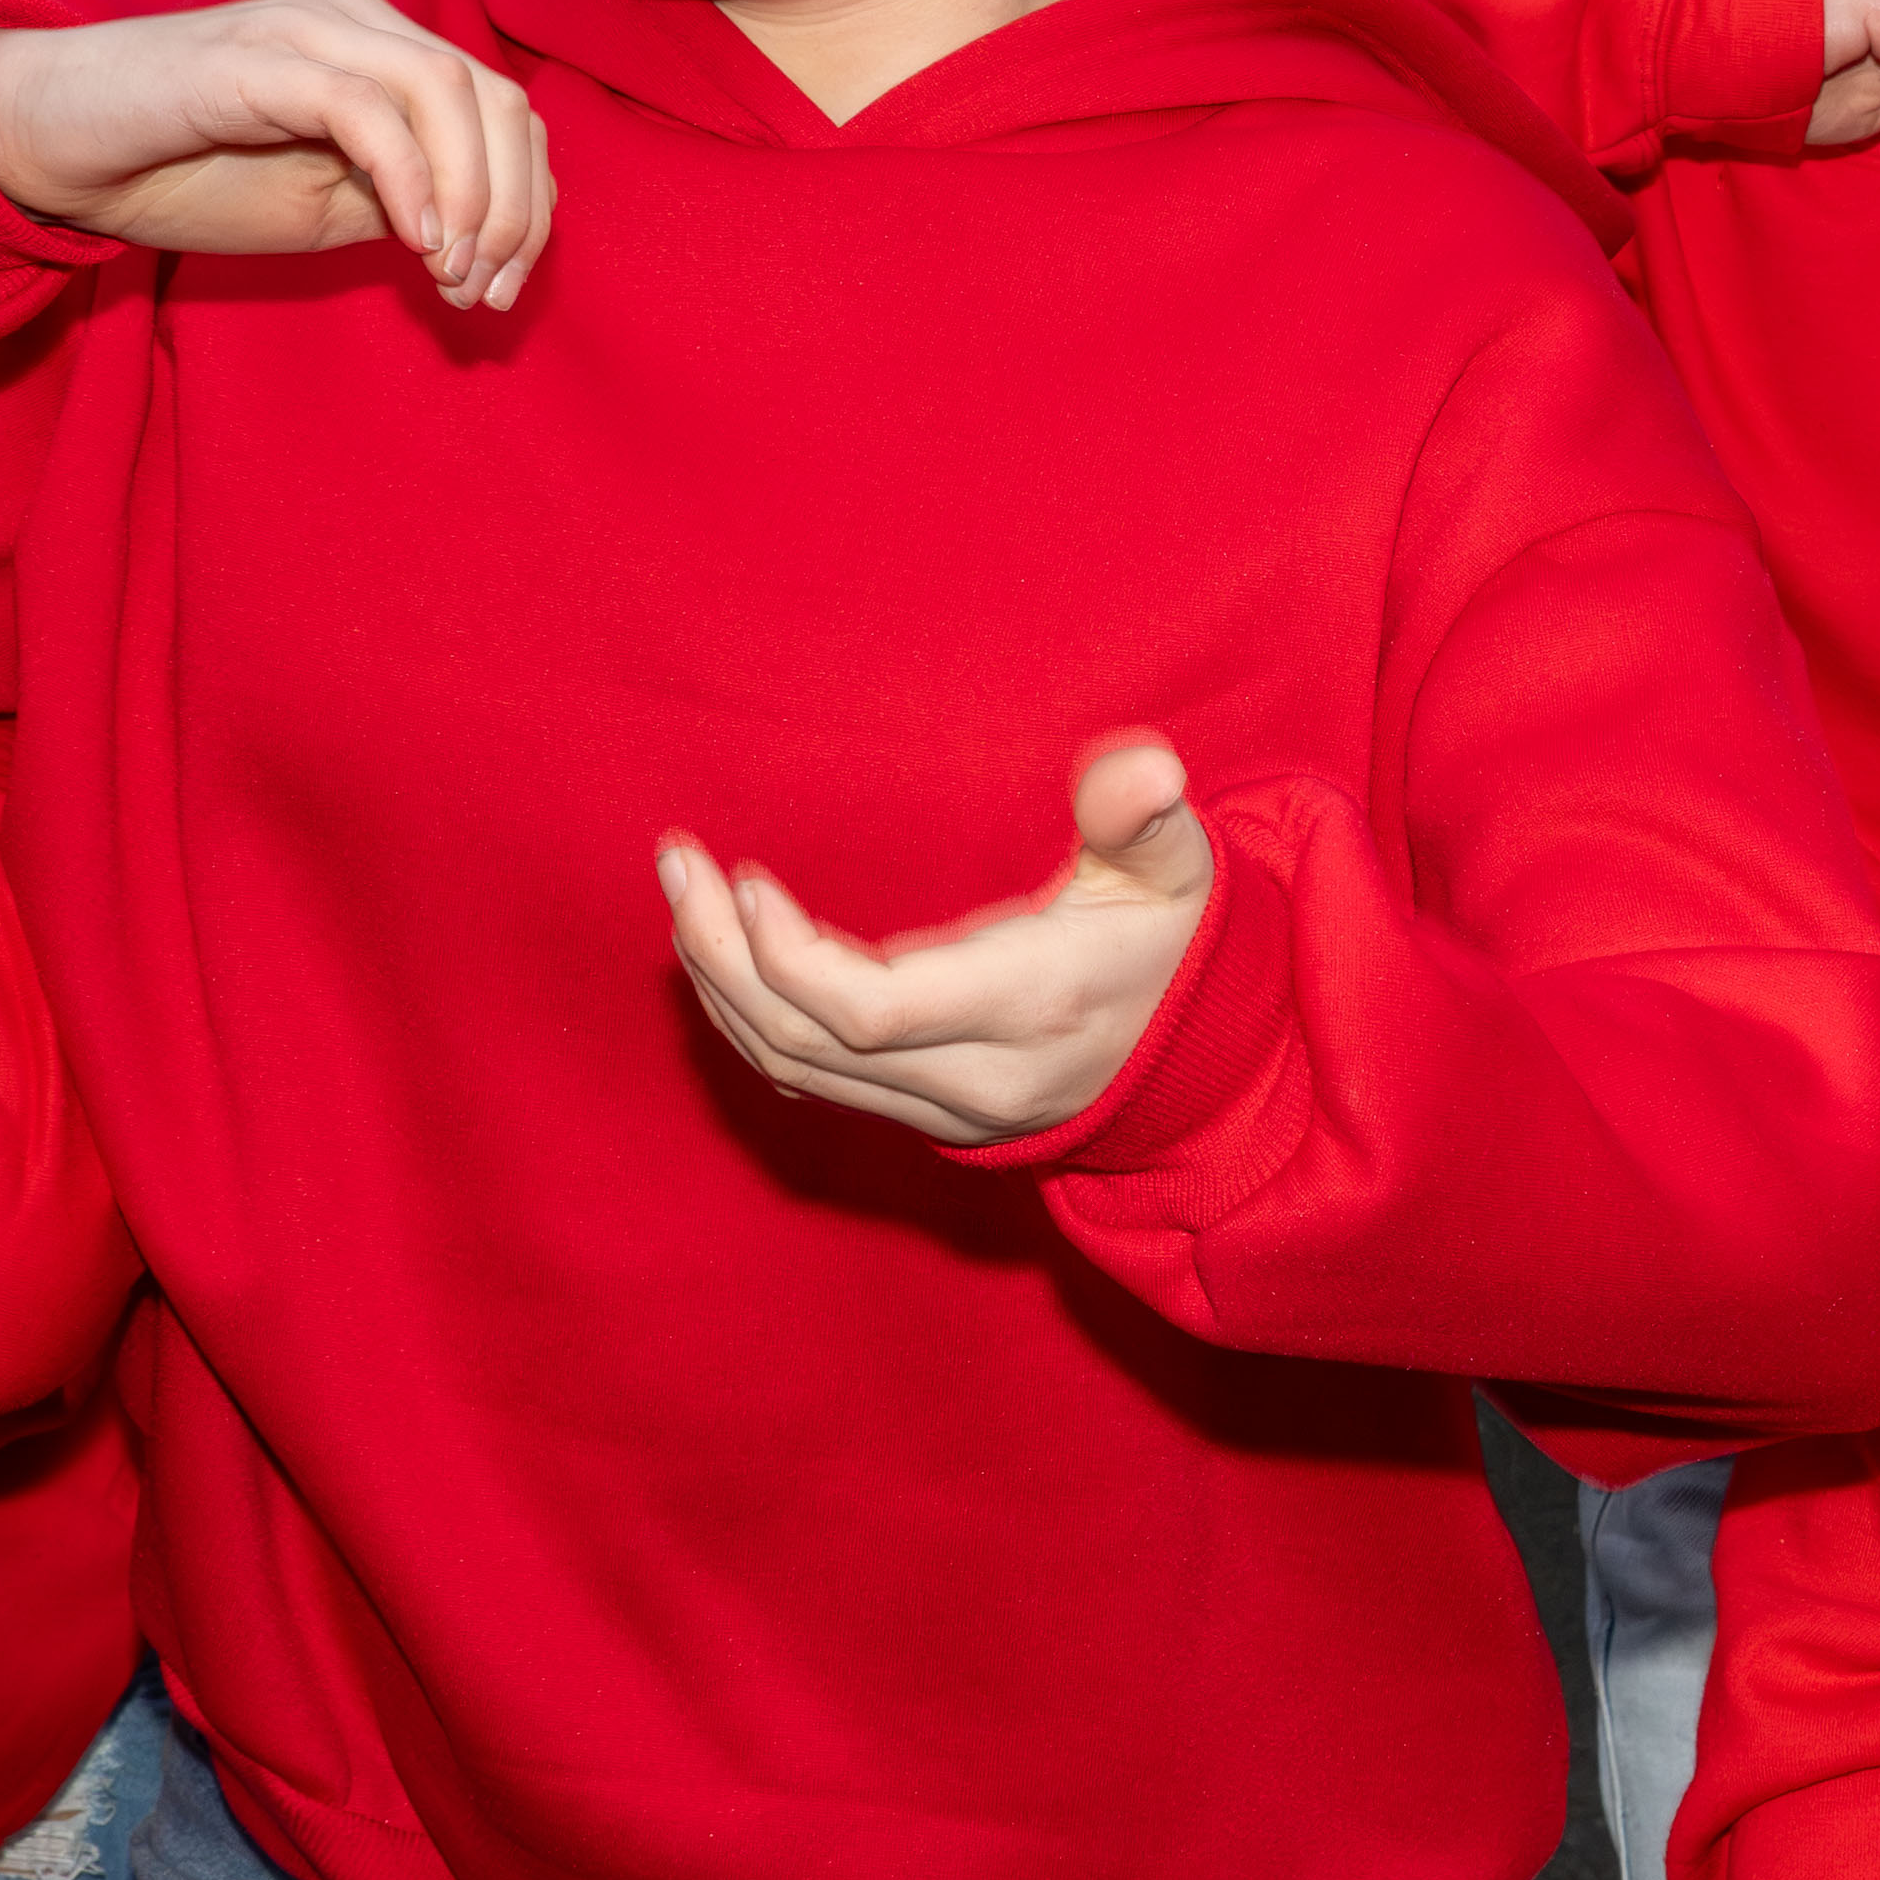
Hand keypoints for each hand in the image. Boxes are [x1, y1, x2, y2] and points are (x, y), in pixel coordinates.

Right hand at [0, 0, 555, 305]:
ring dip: (472, 198)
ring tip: (448, 274)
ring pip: (450, 93)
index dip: (529, 205)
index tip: (503, 292)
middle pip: (497, 100)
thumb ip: (405, 204)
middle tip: (481, 295)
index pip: (505, 112)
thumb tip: (484, 238)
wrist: (53, 146)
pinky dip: (411, 180)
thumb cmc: (182, 174)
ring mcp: (312, 32)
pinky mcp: (260, 59)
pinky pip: (368, 109)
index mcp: (387, 52)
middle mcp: (362, 24)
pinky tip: (414, 242)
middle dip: (513, 210)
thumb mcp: (321, 205)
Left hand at [663, 729, 1213, 1146]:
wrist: (1201, 1067)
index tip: (747, 877)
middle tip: (678, 864)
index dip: (784, 955)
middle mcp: (974, 1078)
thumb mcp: (1176, 875)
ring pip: (793, 1068)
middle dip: (719, 955)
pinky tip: (723, 956)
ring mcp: (943, 1109)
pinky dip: (750, 1021)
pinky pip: (808, 1080)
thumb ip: (1144, 817)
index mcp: (1027, 1010)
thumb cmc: (1172, 947)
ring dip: (720, 986)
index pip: (867, 1012)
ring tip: (686, 898)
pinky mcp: (919, 1114)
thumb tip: (1144, 766)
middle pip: (805, 1042)